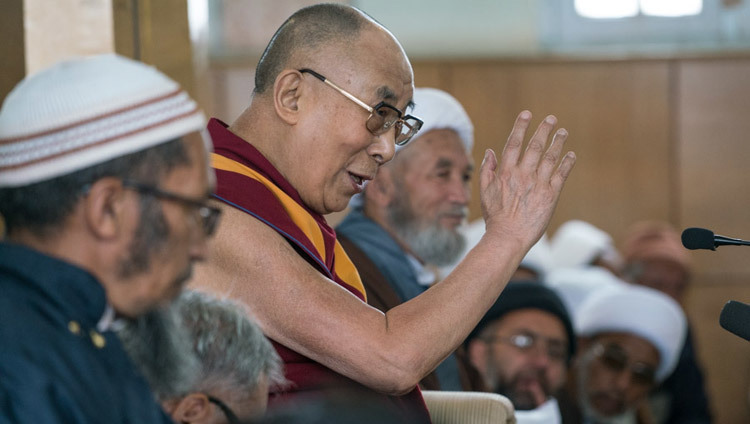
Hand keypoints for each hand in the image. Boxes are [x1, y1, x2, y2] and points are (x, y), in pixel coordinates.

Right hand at [479, 111, 575, 250]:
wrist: (508, 237)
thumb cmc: (495, 218)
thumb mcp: (484, 192)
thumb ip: (487, 170)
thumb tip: (490, 151)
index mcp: (506, 173)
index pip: (514, 143)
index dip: (521, 127)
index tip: (527, 114)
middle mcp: (523, 175)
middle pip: (535, 146)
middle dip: (544, 130)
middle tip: (551, 119)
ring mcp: (538, 184)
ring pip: (550, 157)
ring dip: (558, 143)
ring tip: (563, 132)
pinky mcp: (551, 195)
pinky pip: (561, 175)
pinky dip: (567, 163)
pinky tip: (571, 155)